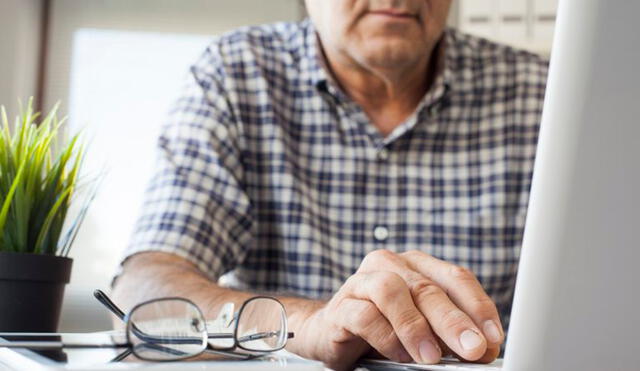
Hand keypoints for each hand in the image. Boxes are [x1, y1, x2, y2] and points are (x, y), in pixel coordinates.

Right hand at [292, 250, 503, 370]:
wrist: (332, 332)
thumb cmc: (384, 326)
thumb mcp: (424, 327)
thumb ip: (449, 332)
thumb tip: (483, 350)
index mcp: (417, 265)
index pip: (455, 277)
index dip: (478, 307)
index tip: (493, 338)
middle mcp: (390, 265)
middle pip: (426, 287)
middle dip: (453, 320)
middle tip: (473, 349)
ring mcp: (361, 282)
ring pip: (391, 291)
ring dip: (415, 326)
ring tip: (432, 357)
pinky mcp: (340, 306)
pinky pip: (364, 316)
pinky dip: (386, 338)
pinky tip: (399, 356)